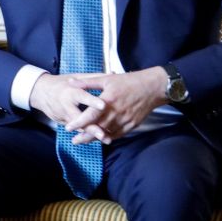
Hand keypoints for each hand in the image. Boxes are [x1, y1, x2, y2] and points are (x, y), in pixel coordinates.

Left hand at [34, 67, 167, 142]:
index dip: (78, 123)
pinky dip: (109, 137)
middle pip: (97, 128)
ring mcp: (125, 120)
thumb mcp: (107, 79)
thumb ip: (87, 83)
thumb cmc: (129, 81)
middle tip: (74, 141)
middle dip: (84, 136)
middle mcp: (116, 112)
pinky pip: (118, 134)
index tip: (68, 128)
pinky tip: (102, 139)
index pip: (90, 115)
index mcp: (108, 100)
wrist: (153, 88)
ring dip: (95, 138)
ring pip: (107, 133)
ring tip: (84, 141)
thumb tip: (70, 82)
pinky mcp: (132, 125)